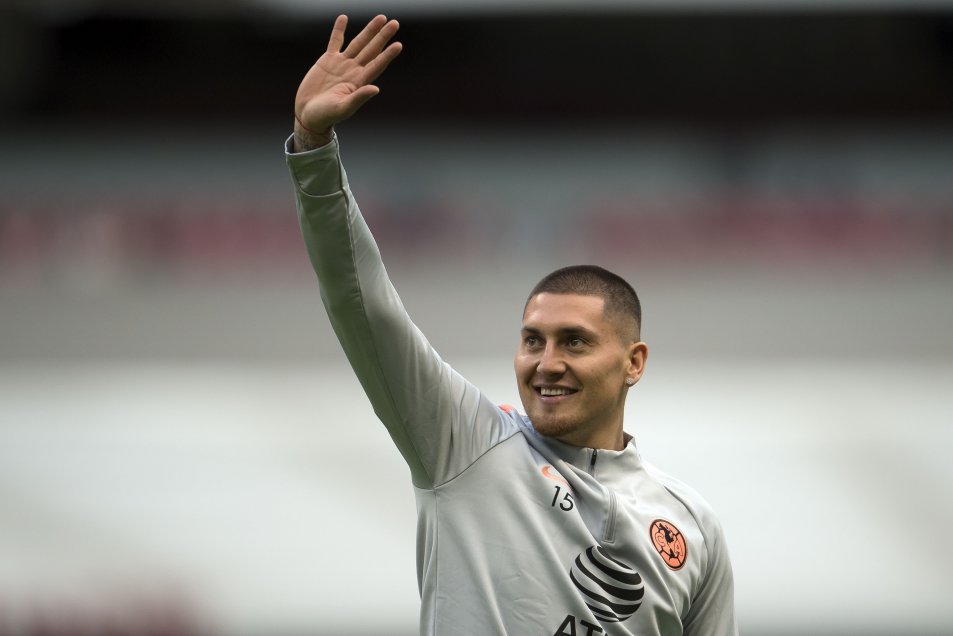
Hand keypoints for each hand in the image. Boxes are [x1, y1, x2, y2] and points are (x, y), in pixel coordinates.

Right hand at [293, 14, 401, 149]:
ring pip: (358, 43)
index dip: (387, 55)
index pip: (376, 65)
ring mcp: (341, 64)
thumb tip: (376, 89)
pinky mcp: (327, 60)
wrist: (309, 114)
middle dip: (383, 36)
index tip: (398, 45)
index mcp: (359, 82)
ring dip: (369, 30)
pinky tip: (344, 18)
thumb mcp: (343, 108)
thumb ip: (359, 98)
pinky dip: (339, 30)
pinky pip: (335, 41)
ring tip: (381, 18)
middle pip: (371, 50)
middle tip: (395, 23)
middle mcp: (353, 70)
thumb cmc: (326, 116)